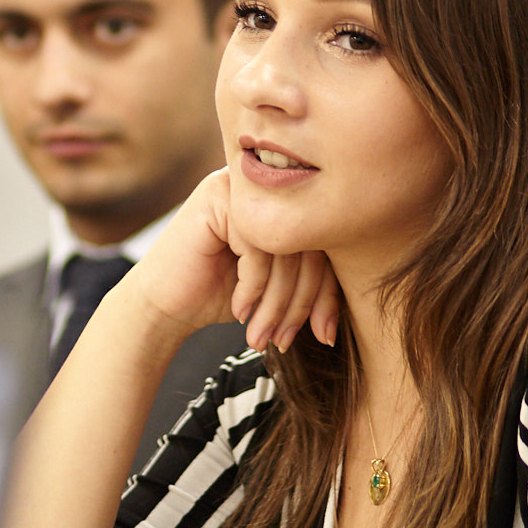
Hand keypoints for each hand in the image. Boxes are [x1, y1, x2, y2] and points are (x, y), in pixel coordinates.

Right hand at [131, 169, 341, 352]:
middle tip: (287, 342)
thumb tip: (365, 291)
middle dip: (300, 304)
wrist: (162, 307)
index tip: (326, 335)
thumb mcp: (277, 288)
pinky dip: (252, 288)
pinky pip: (257, 247)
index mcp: (285, 202)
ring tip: (262, 337)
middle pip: (308, 245)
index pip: (325, 245)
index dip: (327, 295)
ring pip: (285, 249)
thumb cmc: (219, 297)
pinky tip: (240, 311)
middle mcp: (267, 186)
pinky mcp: (217, 197)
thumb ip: (310, 275)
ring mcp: (241, 186)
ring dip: (276, 304)